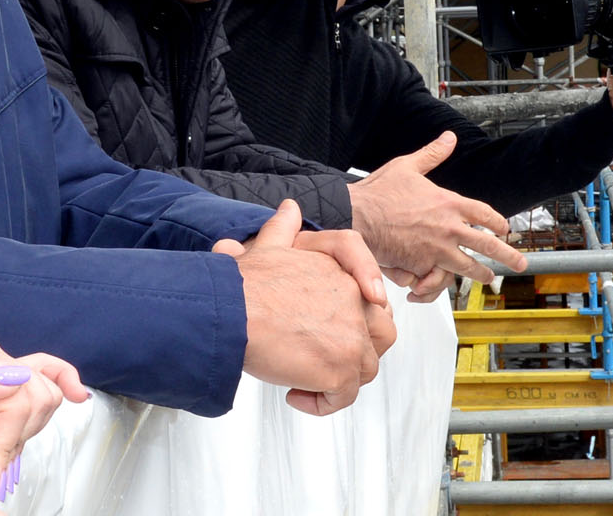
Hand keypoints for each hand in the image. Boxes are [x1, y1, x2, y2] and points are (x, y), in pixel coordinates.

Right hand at [214, 200, 394, 416]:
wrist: (232, 311)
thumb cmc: (244, 285)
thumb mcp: (268, 247)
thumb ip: (283, 229)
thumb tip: (289, 210)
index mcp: (342, 275)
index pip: (374, 299)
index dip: (360, 320)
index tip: (337, 335)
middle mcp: (355, 302)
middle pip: (381, 334)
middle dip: (359, 351)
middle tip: (326, 359)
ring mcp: (352, 335)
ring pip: (364, 369)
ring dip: (338, 380)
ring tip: (305, 378)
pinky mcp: (341, 368)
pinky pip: (343, 397)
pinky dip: (322, 403)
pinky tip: (296, 394)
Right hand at [346, 131, 527, 291]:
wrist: (355, 215)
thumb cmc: (379, 191)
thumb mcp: (408, 166)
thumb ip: (432, 154)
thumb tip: (449, 137)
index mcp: (448, 202)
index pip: (484, 213)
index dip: (498, 222)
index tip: (504, 228)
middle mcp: (448, 228)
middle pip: (487, 245)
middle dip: (507, 255)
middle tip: (520, 264)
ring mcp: (436, 250)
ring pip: (468, 267)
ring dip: (481, 273)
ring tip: (488, 277)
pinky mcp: (421, 266)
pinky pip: (437, 278)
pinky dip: (439, 281)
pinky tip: (444, 282)